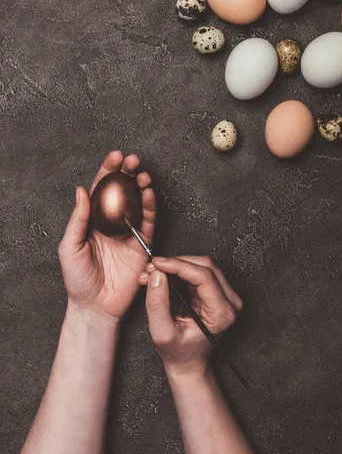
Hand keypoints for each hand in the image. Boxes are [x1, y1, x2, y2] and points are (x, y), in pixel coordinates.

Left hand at [58, 151, 155, 321]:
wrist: (96, 306)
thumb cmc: (78, 279)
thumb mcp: (69, 247)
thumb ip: (78, 219)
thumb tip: (80, 190)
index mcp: (94, 219)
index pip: (101, 189)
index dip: (108, 171)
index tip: (115, 157)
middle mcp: (113, 222)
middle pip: (122, 190)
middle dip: (128, 172)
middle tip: (132, 160)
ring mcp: (129, 232)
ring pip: (138, 202)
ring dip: (141, 186)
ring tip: (142, 174)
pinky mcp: (143, 244)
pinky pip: (149, 222)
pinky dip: (150, 206)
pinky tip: (149, 193)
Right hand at [138, 256, 242, 376]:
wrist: (189, 362)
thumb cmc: (179, 352)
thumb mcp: (162, 332)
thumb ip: (157, 303)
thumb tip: (156, 274)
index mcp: (222, 313)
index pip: (203, 276)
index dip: (178, 265)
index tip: (157, 264)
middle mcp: (230, 302)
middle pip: (204, 266)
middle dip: (175, 263)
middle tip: (152, 268)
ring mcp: (226, 295)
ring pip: (201, 265)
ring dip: (176, 264)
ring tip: (154, 273)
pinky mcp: (217, 290)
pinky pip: (198, 270)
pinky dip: (179, 269)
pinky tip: (164, 275)